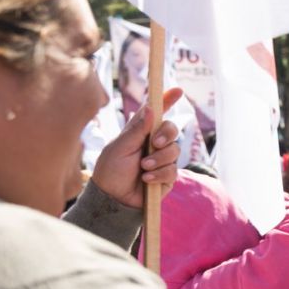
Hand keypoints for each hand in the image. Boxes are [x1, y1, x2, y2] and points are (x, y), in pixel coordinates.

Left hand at [91, 88, 183, 208]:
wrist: (113, 198)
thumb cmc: (111, 170)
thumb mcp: (120, 147)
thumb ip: (137, 129)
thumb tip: (151, 108)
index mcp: (141, 131)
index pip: (157, 112)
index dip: (167, 100)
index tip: (178, 90)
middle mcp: (154, 143)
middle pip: (172, 129)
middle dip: (166, 134)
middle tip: (154, 143)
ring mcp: (162, 159)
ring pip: (174, 151)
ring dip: (159, 159)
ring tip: (143, 168)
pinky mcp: (167, 176)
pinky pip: (172, 170)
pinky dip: (159, 174)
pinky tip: (146, 179)